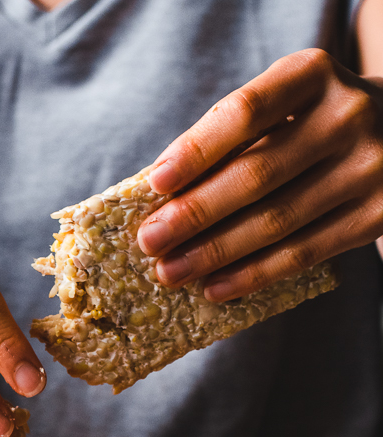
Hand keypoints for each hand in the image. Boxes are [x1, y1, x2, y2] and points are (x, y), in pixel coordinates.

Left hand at [136, 49, 382, 300]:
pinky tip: (214, 288)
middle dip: (195, 214)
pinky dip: (253, 275)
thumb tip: (162, 196)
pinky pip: (304, 254)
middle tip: (149, 241)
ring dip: (215, 253)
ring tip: (170, 272)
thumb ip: (231, 139)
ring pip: (277, 222)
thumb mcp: (281, 107)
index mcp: (312, 76)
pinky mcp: (377, 215)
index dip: (197, 150)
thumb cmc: (309, 124)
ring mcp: (369, 167)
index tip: (155, 183)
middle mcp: (348, 115)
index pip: (245, 113)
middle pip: (257, 175)